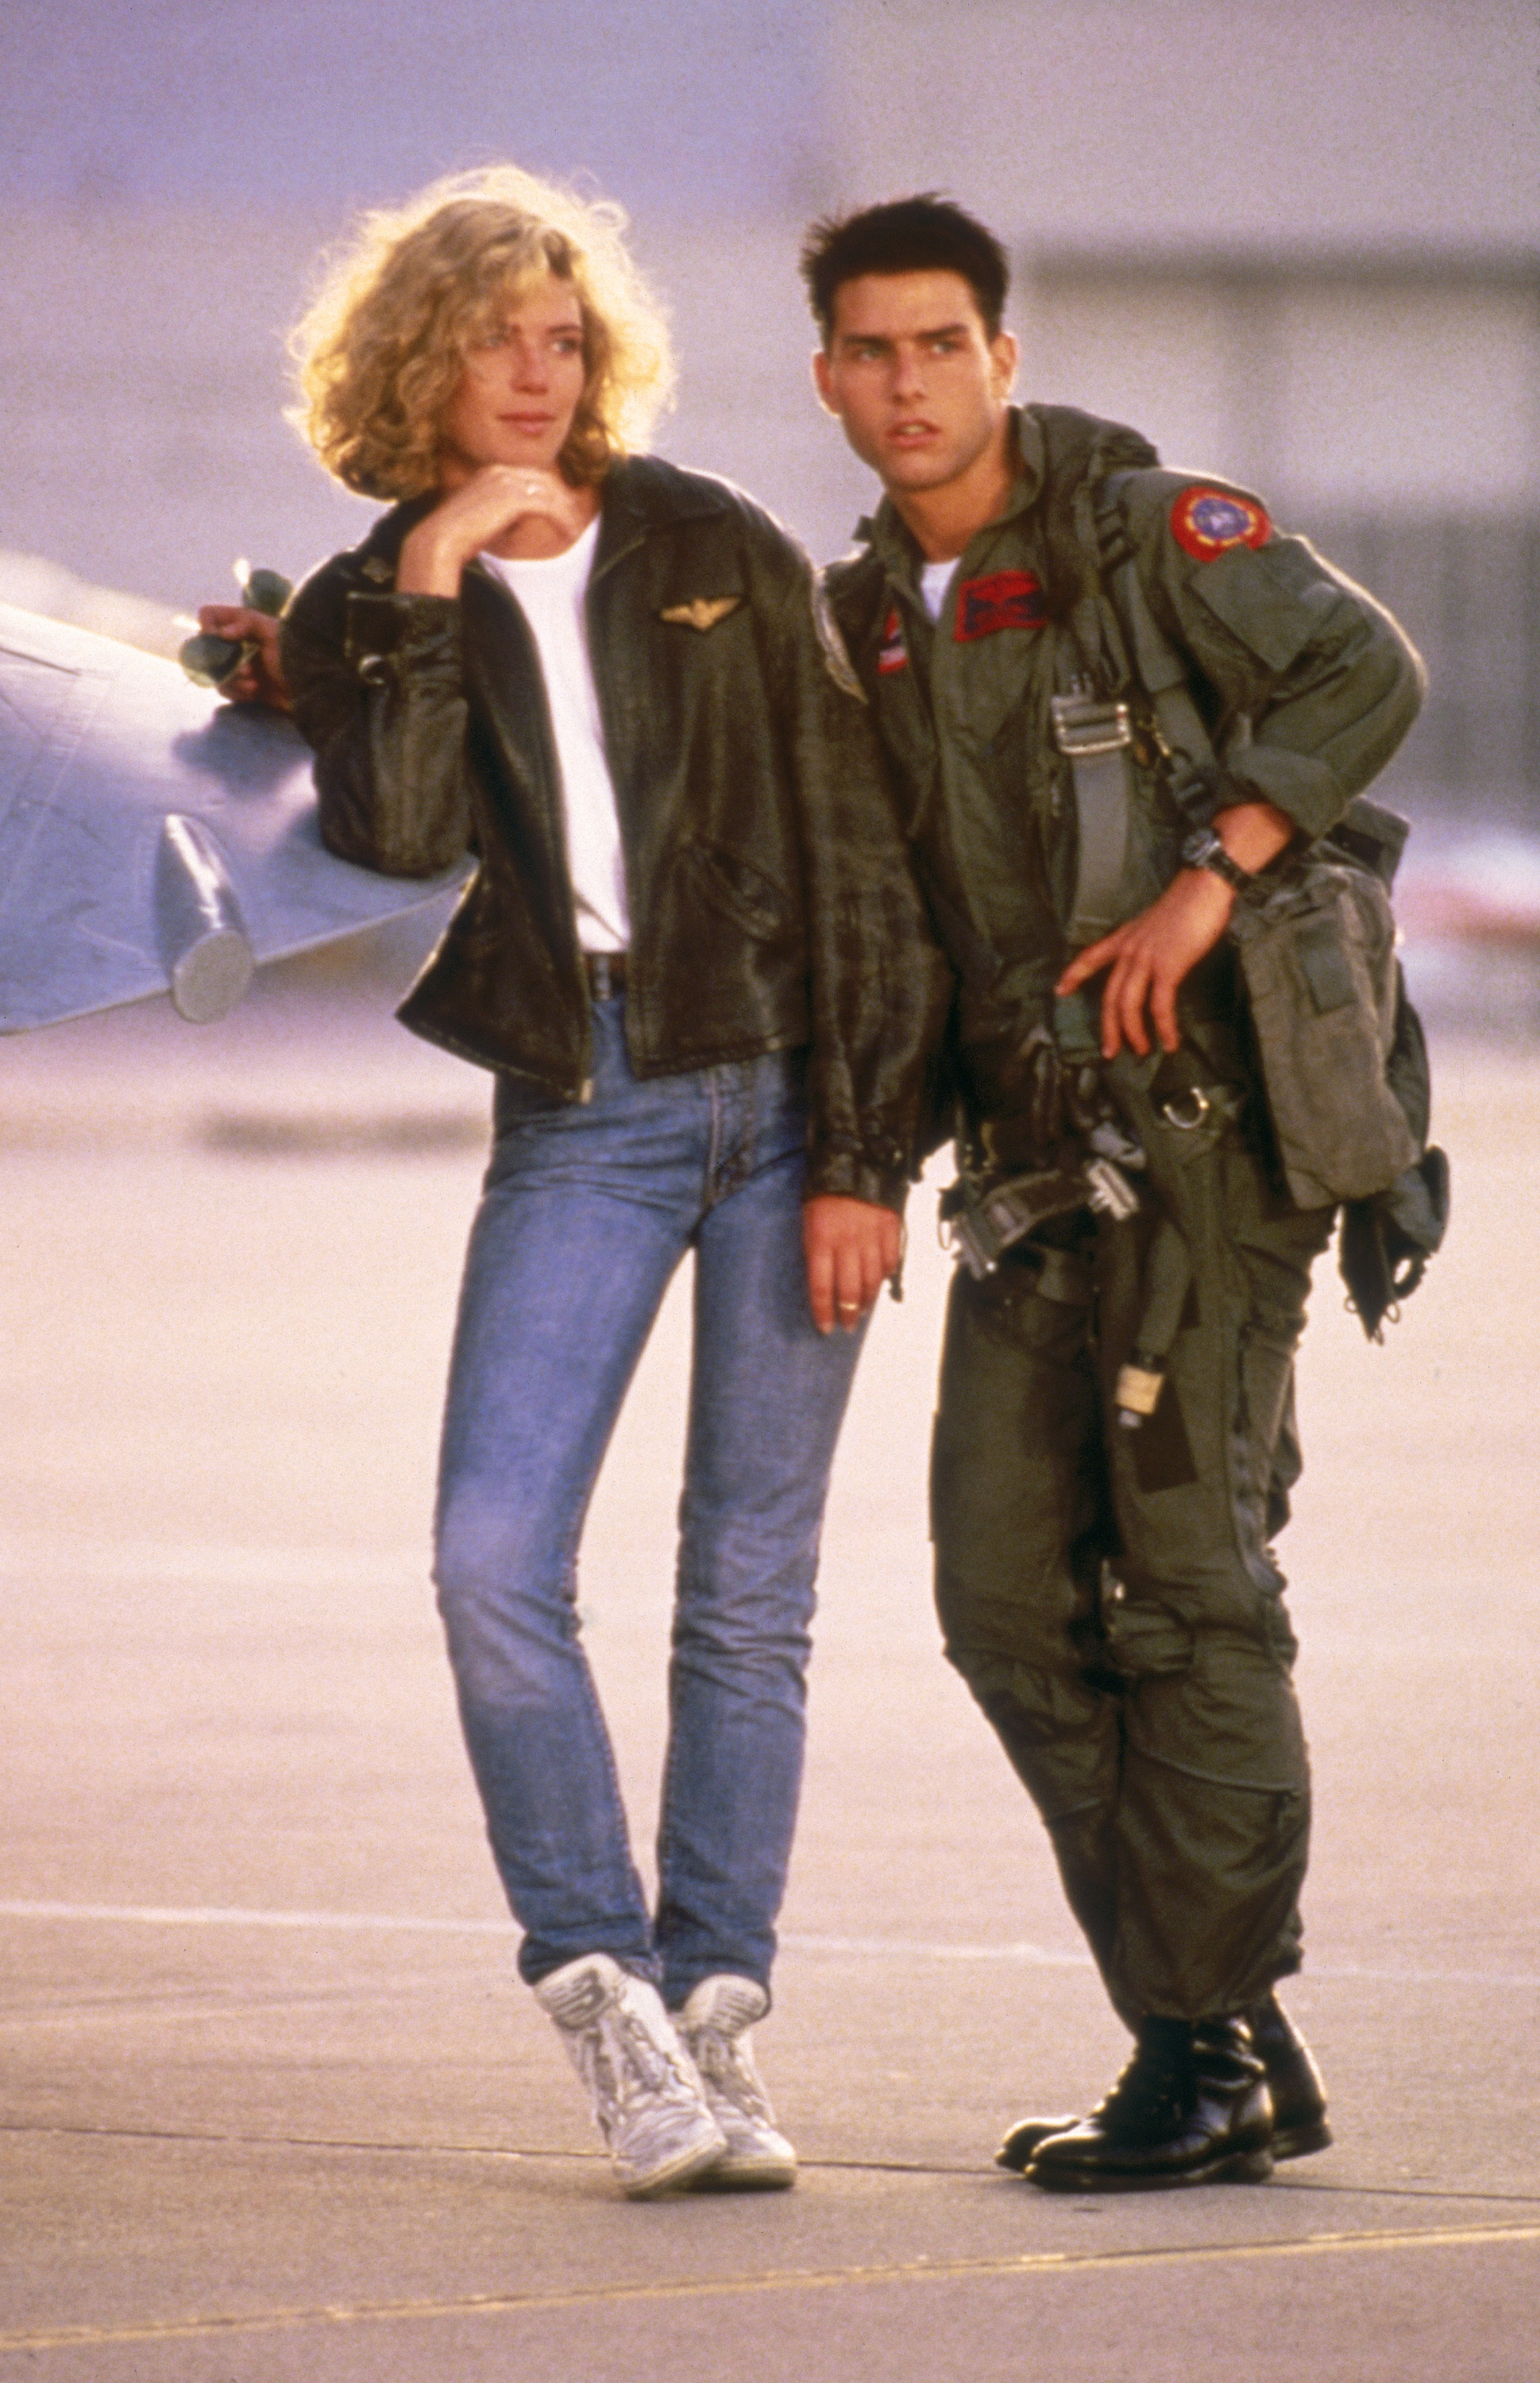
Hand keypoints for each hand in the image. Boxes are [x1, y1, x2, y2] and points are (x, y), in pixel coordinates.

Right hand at [196, 604, 290, 709]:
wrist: (312, 689)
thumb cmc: (296, 656)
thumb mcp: (275, 633)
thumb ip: (248, 623)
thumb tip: (221, 632)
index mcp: (243, 622)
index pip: (209, 614)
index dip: (208, 626)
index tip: (218, 639)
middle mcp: (237, 641)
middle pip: (206, 646)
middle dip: (223, 661)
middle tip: (248, 670)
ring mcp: (238, 663)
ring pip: (214, 670)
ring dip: (232, 679)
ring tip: (254, 684)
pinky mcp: (242, 685)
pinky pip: (224, 688)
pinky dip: (237, 692)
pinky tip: (254, 693)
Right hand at [398, 466, 596, 591]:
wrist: (443, 539)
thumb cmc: (459, 535)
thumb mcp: (484, 515)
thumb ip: (503, 510)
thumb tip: (520, 517)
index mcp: (493, 472)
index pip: (531, 475)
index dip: (550, 491)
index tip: (562, 507)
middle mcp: (501, 471)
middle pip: (543, 480)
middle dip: (562, 498)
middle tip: (574, 517)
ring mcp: (507, 482)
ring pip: (548, 492)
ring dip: (565, 510)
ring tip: (574, 528)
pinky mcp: (513, 498)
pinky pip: (547, 505)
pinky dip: (561, 518)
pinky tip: (568, 531)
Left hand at [802, 1195, 901, 1333]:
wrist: (854, 1160)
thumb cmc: (823, 1194)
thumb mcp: (808, 1221)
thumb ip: (815, 1251)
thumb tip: (823, 1281)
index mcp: (821, 1240)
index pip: (821, 1286)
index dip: (823, 1311)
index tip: (825, 1328)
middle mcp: (847, 1242)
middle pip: (849, 1288)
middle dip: (848, 1312)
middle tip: (848, 1325)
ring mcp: (871, 1235)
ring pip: (872, 1279)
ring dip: (867, 1299)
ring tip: (863, 1310)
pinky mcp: (890, 1227)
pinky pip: (891, 1259)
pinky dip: (886, 1274)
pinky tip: (880, 1281)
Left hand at [1055, 799, 1295, 1058]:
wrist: (1205, 886)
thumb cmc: (1190, 901)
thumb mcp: (1159, 922)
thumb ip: (1151, 943)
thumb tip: (1157, 963)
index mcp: (1125, 936)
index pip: (1090, 956)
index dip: (1073, 975)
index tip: (1060, 990)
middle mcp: (1130, 949)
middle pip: (1109, 996)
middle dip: (1108, 1027)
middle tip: (1109, 1051)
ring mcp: (1146, 958)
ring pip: (1127, 1005)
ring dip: (1133, 1033)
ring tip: (1140, 1050)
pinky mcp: (1168, 967)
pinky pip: (1160, 1006)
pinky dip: (1163, 1028)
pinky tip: (1169, 1042)